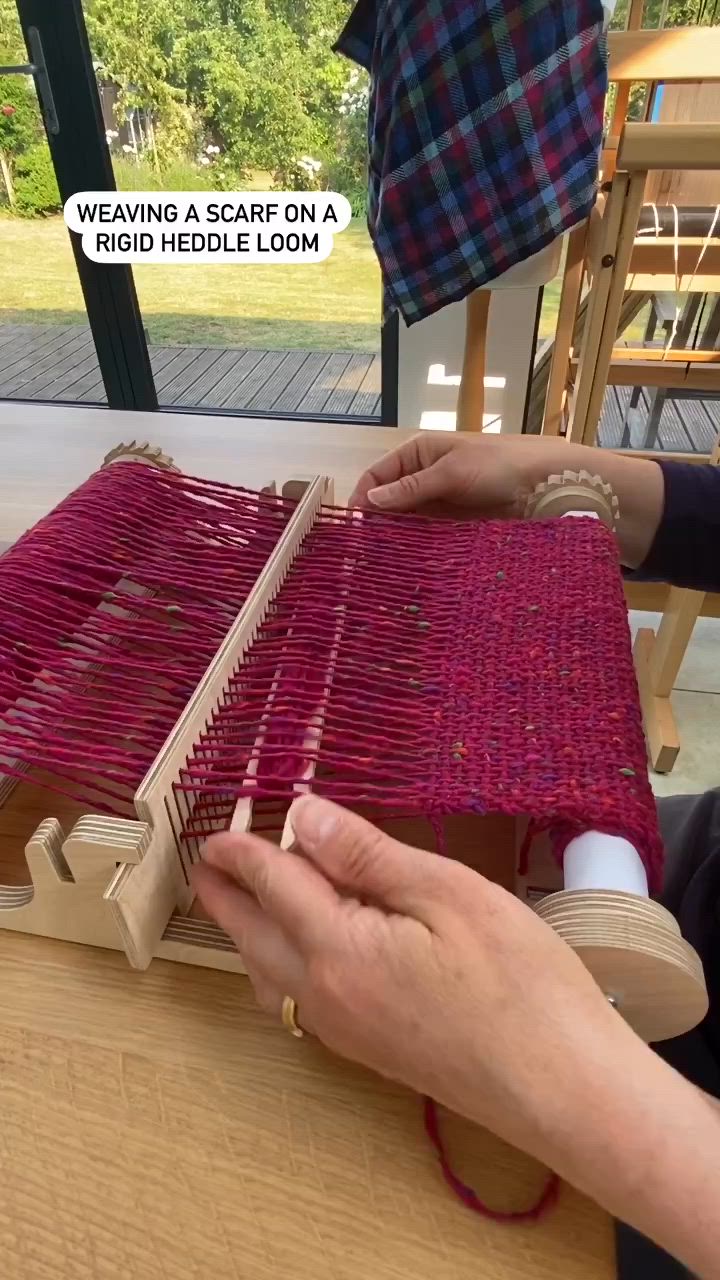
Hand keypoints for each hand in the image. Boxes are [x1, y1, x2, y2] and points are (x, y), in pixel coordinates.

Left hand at [193, 794, 630, 1166]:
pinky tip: (299, 949)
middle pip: (252, 936)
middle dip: (225, 893)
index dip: (242, 851)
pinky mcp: (367, 1051)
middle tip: (208, 858)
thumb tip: (304, 817)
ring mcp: (344, 1032)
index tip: (217, 827)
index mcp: (339, 950)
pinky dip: (275, 964)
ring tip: (247, 895)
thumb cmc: (520, 982)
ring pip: (267, 975)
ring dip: (247, 931)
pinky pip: (295, 1000)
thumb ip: (367, 857)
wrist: (562, 1089)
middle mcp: (325, 996)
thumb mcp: (448, 893)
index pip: (272, 886)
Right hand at [348, 430, 665, 568]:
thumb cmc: (499, 465)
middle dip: (374, 522)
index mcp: (420, 453)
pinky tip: (403, 564)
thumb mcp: (451, 471)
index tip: (350, 527)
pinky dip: (413, 547)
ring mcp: (441, 502)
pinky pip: (426, 536)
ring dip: (392, 538)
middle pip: (388, 500)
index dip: (362, 497)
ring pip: (405, 521)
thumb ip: (410, 488)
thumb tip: (370, 500)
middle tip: (358, 553)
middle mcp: (426, 476)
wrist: (548, 484)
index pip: (377, 474)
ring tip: (376, 563)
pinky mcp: (455, 525)